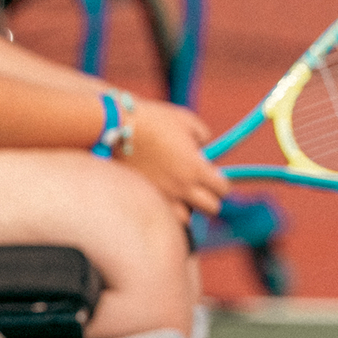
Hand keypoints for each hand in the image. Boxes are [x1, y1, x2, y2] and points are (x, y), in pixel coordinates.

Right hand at [121, 101, 226, 219]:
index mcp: (196, 168)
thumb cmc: (151, 120)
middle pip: (211, 208)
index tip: (212, 176)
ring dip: (187, 208)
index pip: (223, 189)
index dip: (221, 182)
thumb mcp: (185, 120)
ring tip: (177, 194)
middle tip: (198, 186)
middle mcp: (182, 187)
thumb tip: (202, 149)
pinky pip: (163, 216)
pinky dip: (166, 210)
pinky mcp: (143, 199)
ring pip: (187, 218)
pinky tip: (160, 196)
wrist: (114, 127)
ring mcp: (162, 197)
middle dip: (208, 197)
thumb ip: (202, 137)